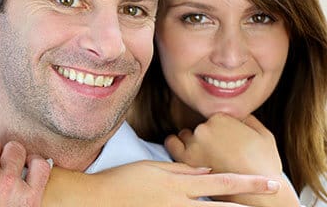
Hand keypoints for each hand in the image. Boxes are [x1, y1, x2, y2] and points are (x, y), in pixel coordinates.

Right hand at [43, 160, 281, 206]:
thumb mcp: (153, 168)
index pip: (220, 182)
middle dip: (248, 204)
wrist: (100, 199)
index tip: (268, 181)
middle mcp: (179, 202)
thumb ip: (181, 170)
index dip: (246, 182)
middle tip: (271, 201)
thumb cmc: (124, 180)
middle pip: (221, 206)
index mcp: (178, 184)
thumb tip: (206, 172)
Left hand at [165, 114, 280, 175]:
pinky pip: (172, 144)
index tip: (226, 140)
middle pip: (199, 127)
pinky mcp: (185, 158)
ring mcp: (193, 142)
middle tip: (217, 149)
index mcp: (222, 118)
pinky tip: (186, 152)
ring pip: (185, 135)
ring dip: (192, 142)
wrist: (258, 193)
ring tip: (204, 153)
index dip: (221, 129)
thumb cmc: (264, 164)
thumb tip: (238, 114)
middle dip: (207, 136)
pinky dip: (177, 146)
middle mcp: (204, 127)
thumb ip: (247, 119)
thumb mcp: (264, 135)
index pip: (214, 117)